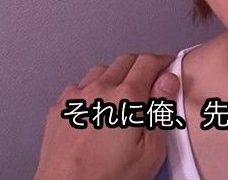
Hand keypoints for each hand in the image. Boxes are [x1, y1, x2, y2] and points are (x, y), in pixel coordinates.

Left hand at [34, 53, 178, 179]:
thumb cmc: (108, 178)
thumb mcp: (151, 151)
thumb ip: (161, 111)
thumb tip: (169, 81)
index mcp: (126, 97)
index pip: (148, 62)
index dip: (163, 61)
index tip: (168, 66)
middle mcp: (99, 90)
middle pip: (125, 60)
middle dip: (142, 65)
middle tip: (151, 80)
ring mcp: (76, 98)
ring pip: (101, 70)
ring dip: (117, 75)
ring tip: (123, 95)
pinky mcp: (59, 109)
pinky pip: (79, 86)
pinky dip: (92, 89)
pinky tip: (97, 107)